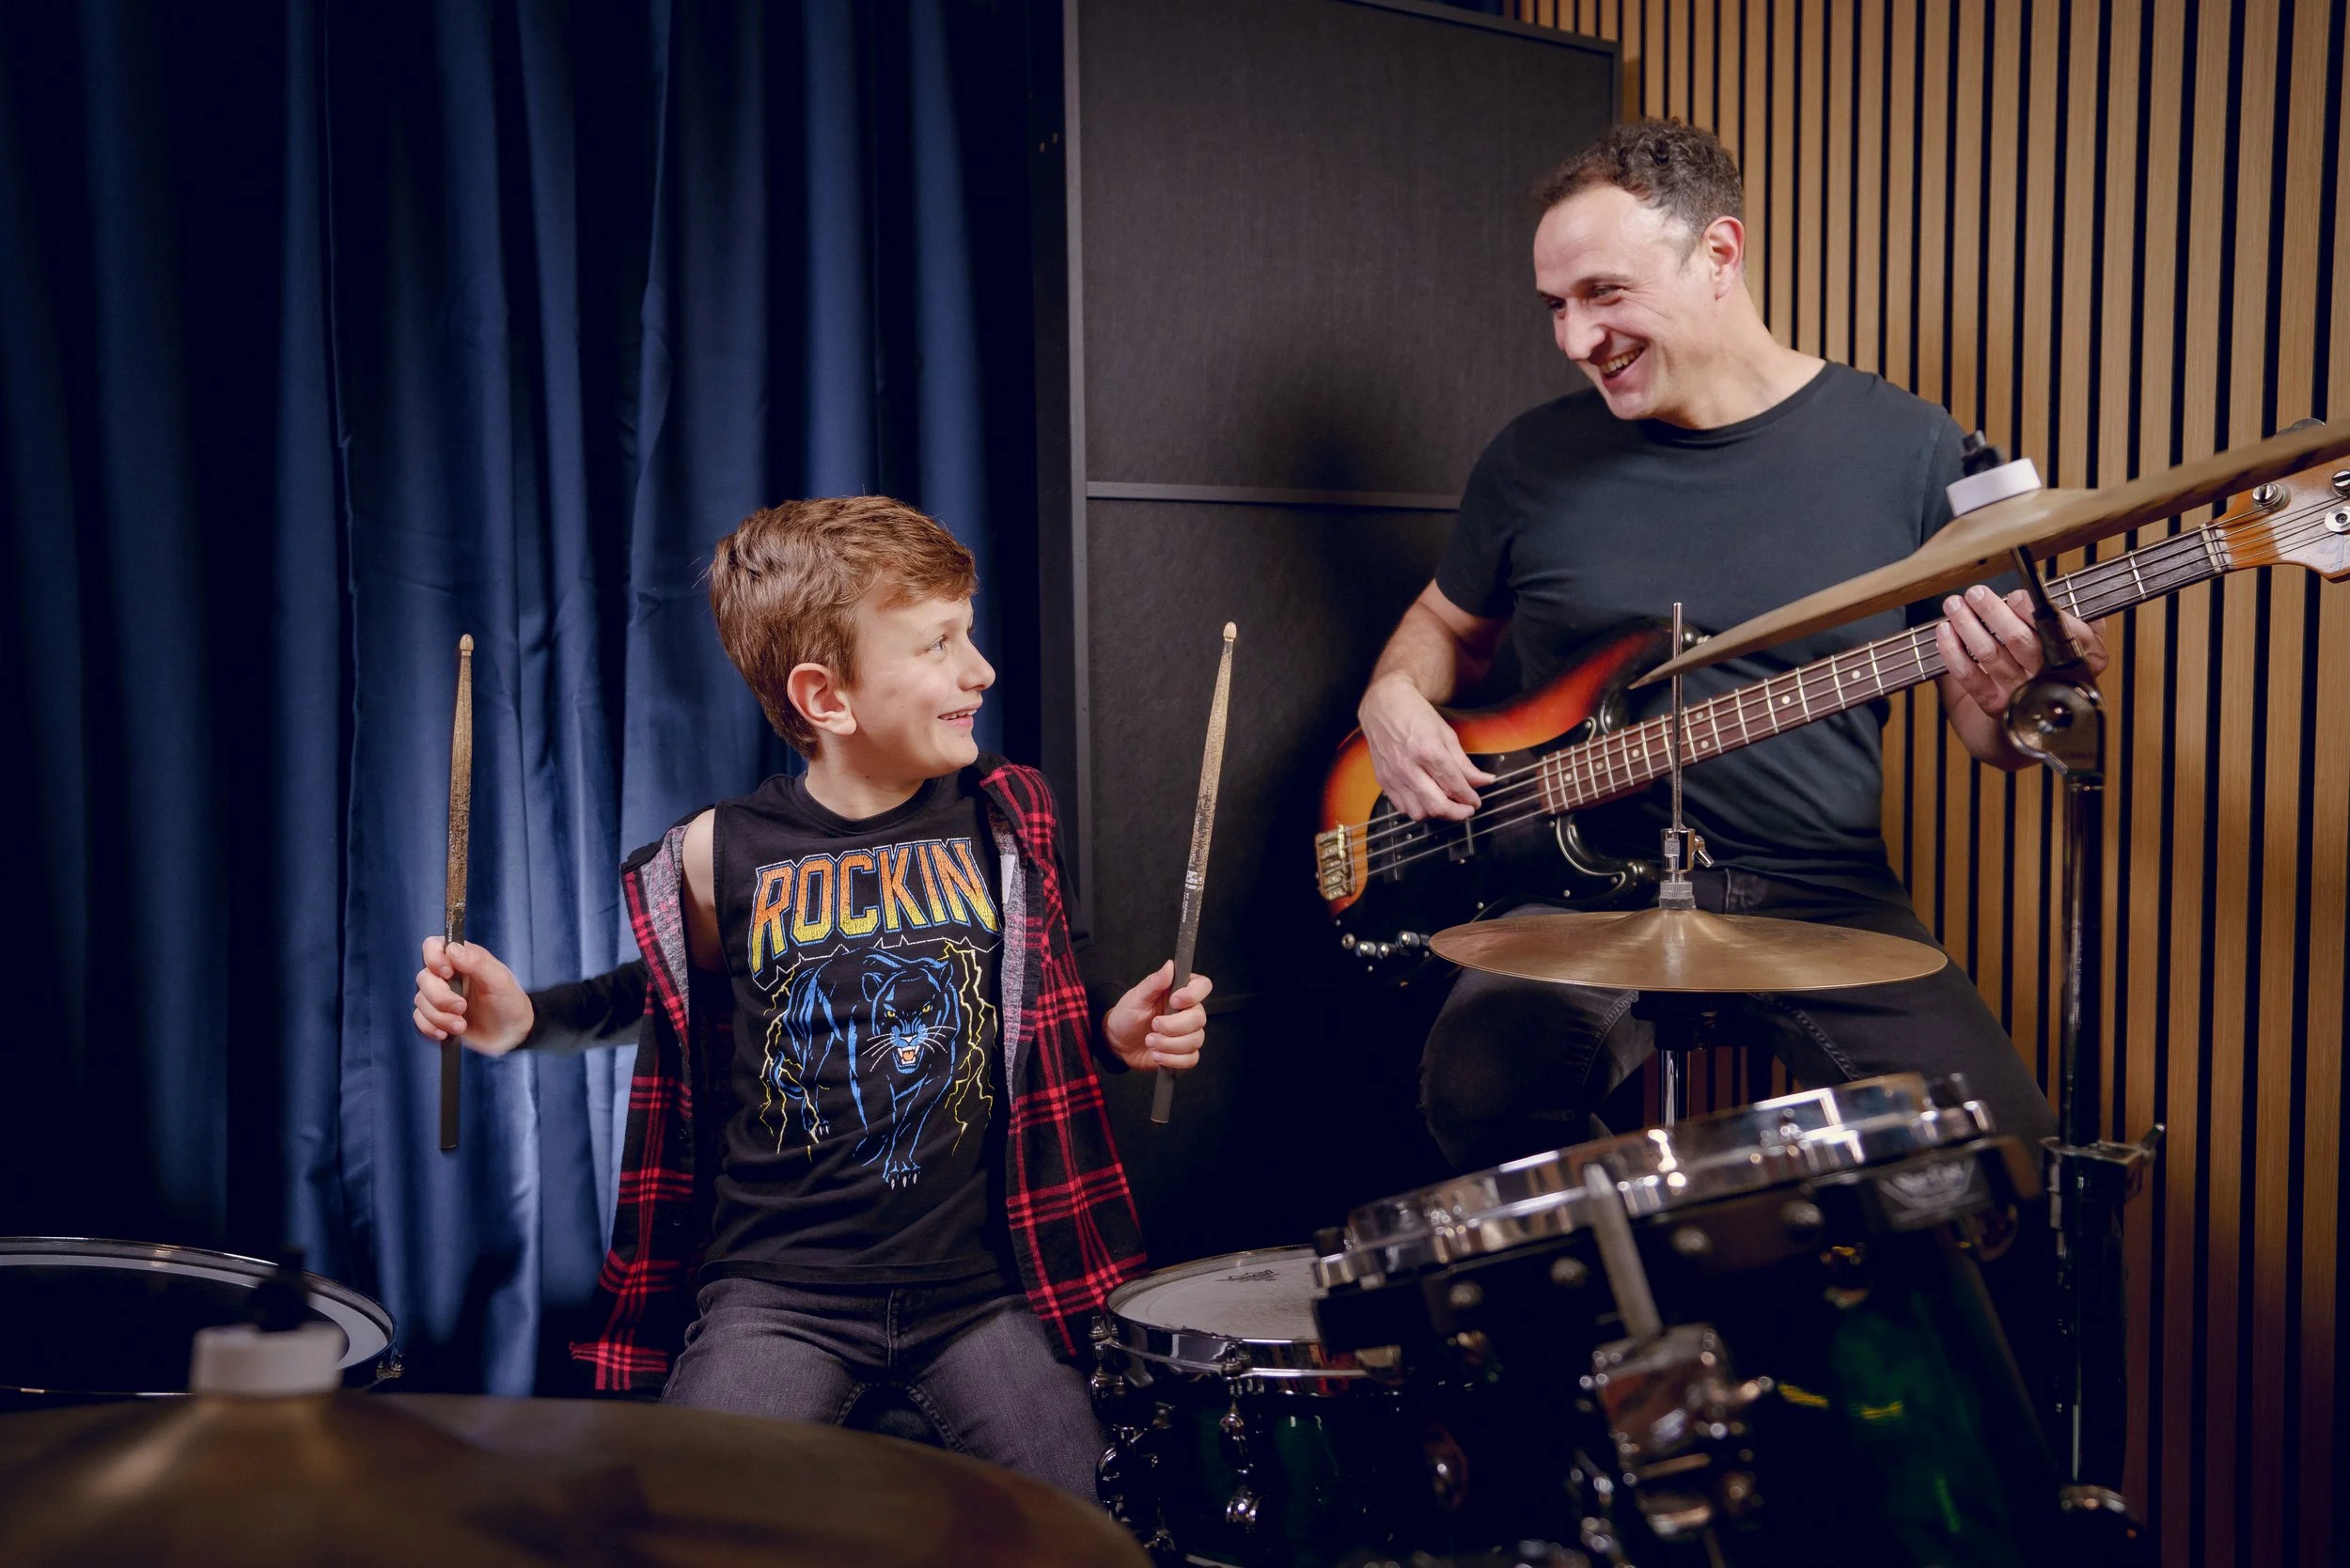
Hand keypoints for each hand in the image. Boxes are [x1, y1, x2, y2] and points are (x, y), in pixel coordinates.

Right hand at [414, 936, 533, 1055]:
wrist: (511, 1035)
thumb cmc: (509, 1002)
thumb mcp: (500, 979)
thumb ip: (477, 962)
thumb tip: (452, 949)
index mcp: (462, 958)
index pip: (433, 946)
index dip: (433, 958)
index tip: (448, 974)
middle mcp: (447, 975)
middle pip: (424, 978)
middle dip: (440, 997)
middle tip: (462, 1008)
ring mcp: (440, 996)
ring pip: (420, 1001)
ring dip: (439, 1017)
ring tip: (461, 1025)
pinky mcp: (436, 1016)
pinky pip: (419, 1019)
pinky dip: (430, 1027)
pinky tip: (446, 1033)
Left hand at [1103, 961, 1211, 1072]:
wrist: (1118, 1042)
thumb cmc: (1127, 1015)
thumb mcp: (1136, 997)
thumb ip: (1154, 982)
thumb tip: (1170, 965)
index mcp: (1180, 992)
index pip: (1203, 986)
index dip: (1194, 994)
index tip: (1174, 1000)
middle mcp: (1188, 1012)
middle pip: (1199, 1018)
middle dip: (1175, 1026)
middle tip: (1153, 1025)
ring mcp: (1187, 1033)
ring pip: (1195, 1040)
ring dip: (1170, 1044)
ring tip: (1150, 1041)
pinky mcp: (1183, 1053)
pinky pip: (1190, 1059)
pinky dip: (1172, 1059)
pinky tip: (1157, 1055)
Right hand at [1358, 674, 1493, 821]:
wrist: (1384, 704)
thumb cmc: (1415, 715)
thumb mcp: (1446, 734)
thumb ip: (1464, 763)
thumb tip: (1483, 781)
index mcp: (1428, 750)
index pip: (1454, 785)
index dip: (1470, 798)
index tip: (1476, 801)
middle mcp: (1409, 766)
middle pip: (1437, 805)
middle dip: (1457, 813)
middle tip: (1466, 810)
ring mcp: (1394, 775)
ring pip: (1419, 812)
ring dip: (1437, 814)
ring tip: (1447, 805)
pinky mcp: (1383, 780)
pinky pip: (1403, 808)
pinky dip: (1419, 810)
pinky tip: (1427, 801)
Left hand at [1936, 584, 2108, 719]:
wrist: (2033, 715)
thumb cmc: (2053, 659)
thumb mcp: (2076, 636)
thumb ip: (2070, 615)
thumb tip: (2044, 592)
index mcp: (2084, 656)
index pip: (2060, 631)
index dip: (2035, 613)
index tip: (2015, 595)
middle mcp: (2052, 676)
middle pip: (2019, 640)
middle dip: (1993, 612)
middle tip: (1975, 593)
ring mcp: (2023, 692)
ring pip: (1990, 653)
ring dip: (1967, 625)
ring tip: (1954, 605)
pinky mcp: (1995, 704)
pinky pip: (1969, 676)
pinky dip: (1953, 651)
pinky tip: (1945, 631)